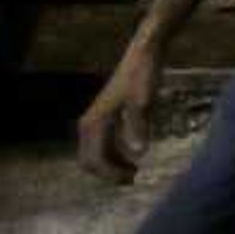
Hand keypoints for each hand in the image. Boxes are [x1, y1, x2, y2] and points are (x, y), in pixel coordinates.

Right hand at [76, 48, 158, 183]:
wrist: (144, 53)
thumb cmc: (144, 75)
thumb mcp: (145, 101)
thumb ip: (140, 126)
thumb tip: (139, 152)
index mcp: (94, 123)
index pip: (94, 159)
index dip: (111, 174)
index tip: (132, 179)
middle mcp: (89, 123)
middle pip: (89, 160)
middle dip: (108, 174)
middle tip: (132, 179)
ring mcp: (95, 120)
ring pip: (95, 153)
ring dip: (110, 166)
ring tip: (134, 172)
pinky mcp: (104, 117)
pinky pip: (102, 144)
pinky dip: (113, 155)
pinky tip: (132, 157)